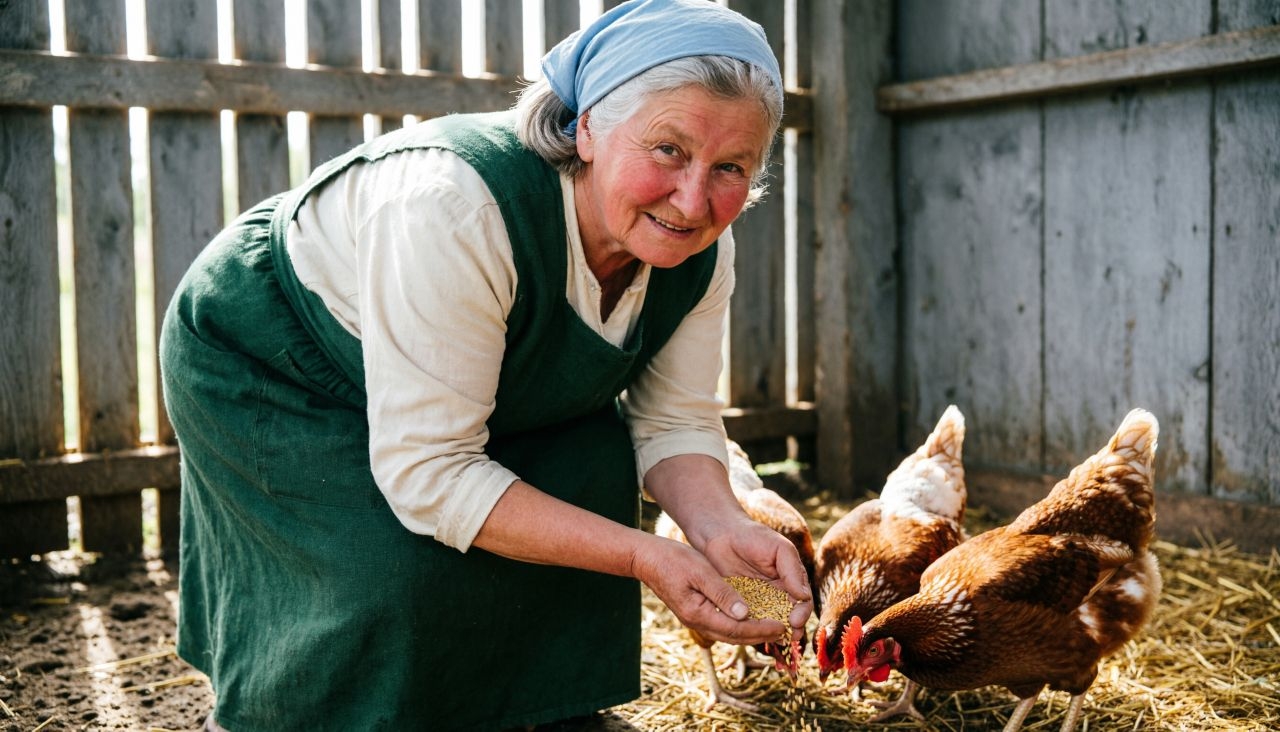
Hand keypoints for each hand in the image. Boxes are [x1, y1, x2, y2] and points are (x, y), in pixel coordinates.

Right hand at [634, 527, 810, 645]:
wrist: (646, 558)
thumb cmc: (673, 560)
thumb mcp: (701, 572)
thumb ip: (722, 593)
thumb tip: (745, 613)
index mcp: (698, 614)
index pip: (736, 629)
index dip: (761, 629)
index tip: (781, 626)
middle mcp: (697, 621)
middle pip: (734, 637)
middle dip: (760, 635)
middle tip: (783, 631)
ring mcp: (694, 619)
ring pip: (728, 634)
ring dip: (751, 633)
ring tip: (772, 626)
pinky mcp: (694, 612)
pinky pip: (721, 625)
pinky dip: (739, 625)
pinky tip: (750, 617)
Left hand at [699, 514, 813, 638]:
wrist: (720, 534)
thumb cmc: (753, 536)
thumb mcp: (779, 548)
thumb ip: (792, 570)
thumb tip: (804, 596)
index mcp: (790, 582)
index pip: (802, 602)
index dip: (802, 613)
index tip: (795, 620)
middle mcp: (777, 595)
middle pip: (788, 618)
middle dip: (790, 629)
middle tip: (788, 636)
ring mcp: (758, 603)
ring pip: (768, 623)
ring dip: (772, 634)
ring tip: (773, 640)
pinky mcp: (739, 607)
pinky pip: (747, 622)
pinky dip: (750, 630)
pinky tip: (750, 636)